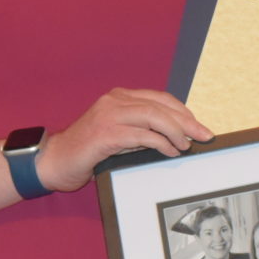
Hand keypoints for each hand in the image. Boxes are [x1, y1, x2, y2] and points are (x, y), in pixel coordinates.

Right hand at [35, 89, 213, 192]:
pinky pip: (141, 135)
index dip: (183, 112)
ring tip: (186, 145)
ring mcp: (109, 115)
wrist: (54, 161)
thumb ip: (143, 130)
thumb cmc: (89, 151)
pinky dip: (161, 143)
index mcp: (120, 97)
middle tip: (204, 136)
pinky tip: (170, 151)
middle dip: (187, 122)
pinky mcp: (105, 134)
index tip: (199, 126)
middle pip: (161, 106)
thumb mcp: (121, 135)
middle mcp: (115, 101)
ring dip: (176, 132)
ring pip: (154, 117)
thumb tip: (179, 136)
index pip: (160, 98)